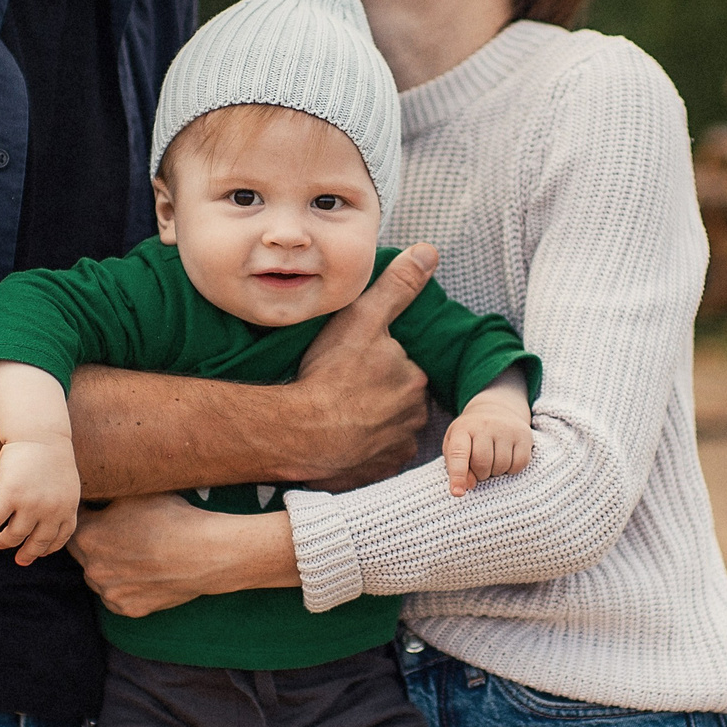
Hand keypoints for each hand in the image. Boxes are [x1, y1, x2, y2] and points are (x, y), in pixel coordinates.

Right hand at [0, 439, 79, 563]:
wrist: (39, 434)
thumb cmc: (51, 458)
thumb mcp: (67, 484)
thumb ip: (62, 504)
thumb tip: (51, 524)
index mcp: (67, 508)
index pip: (59, 537)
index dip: (47, 548)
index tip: (38, 554)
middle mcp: (51, 510)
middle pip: (37, 542)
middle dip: (27, 553)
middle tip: (19, 559)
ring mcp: (30, 504)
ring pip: (14, 535)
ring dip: (5, 542)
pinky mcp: (9, 495)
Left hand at [68, 493, 297, 616]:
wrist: (206, 552)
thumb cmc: (173, 517)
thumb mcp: (134, 495)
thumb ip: (105, 498)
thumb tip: (93, 489)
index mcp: (86, 537)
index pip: (75, 524)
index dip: (88, 515)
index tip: (101, 512)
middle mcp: (91, 568)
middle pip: (83, 553)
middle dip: (97, 542)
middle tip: (121, 533)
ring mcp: (110, 592)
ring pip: (100, 577)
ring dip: (110, 567)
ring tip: (136, 554)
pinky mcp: (128, 609)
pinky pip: (118, 597)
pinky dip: (126, 587)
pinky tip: (145, 573)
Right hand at [288, 243, 435, 491]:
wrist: (297, 435)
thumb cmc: (328, 374)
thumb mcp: (362, 319)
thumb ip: (397, 286)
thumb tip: (429, 251)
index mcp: (414, 380)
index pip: (402, 368)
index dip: (375, 365)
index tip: (349, 368)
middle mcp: (413, 418)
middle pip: (397, 400)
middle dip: (376, 396)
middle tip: (340, 391)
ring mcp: (396, 450)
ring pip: (387, 430)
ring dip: (370, 424)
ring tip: (337, 416)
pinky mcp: (378, 475)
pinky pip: (375, 459)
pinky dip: (362, 452)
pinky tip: (340, 442)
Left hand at [442, 393, 532, 496]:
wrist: (496, 410)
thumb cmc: (471, 435)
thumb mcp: (455, 445)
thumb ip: (455, 466)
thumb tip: (468, 486)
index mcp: (463, 428)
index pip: (459, 454)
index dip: (458, 475)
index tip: (457, 493)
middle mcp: (485, 425)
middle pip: (482, 463)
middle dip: (480, 474)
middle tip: (480, 469)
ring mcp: (506, 428)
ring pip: (502, 466)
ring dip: (496, 472)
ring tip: (493, 461)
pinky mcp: (523, 435)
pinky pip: (519, 464)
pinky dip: (512, 469)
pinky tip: (507, 460)